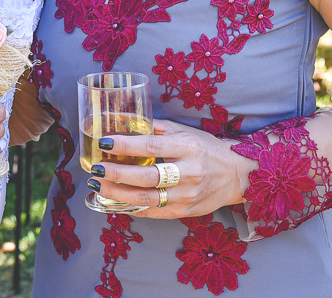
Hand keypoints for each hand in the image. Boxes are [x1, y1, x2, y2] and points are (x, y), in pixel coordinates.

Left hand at [84, 119, 251, 218]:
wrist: (235, 175)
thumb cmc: (204, 148)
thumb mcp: (183, 132)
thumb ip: (153, 128)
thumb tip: (120, 120)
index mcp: (188, 147)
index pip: (152, 147)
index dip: (126, 146)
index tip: (104, 143)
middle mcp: (189, 173)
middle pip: (147, 177)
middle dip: (117, 173)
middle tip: (95, 169)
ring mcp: (187, 195)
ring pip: (147, 198)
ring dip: (118, 193)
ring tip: (98, 184)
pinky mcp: (185, 212)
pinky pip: (153, 211)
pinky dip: (131, 207)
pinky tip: (114, 200)